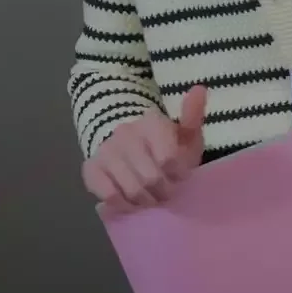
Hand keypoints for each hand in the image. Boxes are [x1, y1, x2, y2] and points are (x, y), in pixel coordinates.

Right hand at [82, 86, 205, 211]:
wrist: (129, 150)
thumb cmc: (166, 147)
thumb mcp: (185, 134)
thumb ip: (193, 116)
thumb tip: (200, 89)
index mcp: (152, 122)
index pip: (169, 159)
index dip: (179, 175)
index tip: (181, 177)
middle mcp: (126, 132)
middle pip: (151, 178)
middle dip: (163, 192)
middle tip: (166, 194)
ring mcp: (106, 150)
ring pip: (131, 189)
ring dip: (145, 201)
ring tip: (151, 199)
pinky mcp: (91, 169)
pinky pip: (108, 195)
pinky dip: (123, 204)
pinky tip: (131, 202)